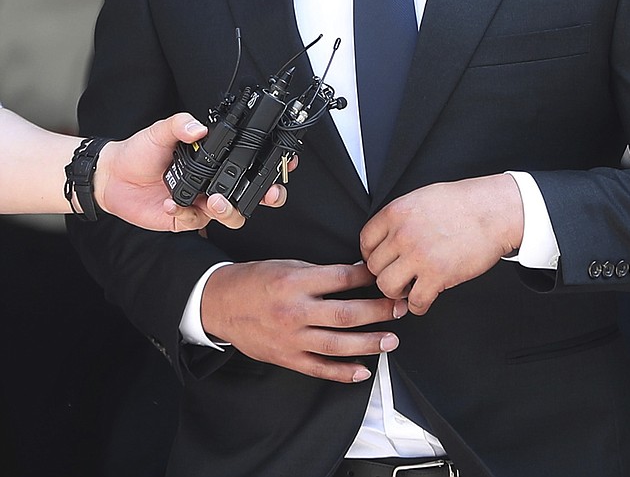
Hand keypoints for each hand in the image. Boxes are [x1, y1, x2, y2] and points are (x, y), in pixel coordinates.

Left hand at [93, 113, 291, 230]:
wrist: (113, 178)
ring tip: (212, 200)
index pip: (250, 160)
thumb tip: (199, 128)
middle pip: (253, 192)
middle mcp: (215, 180)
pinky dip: (185, 213)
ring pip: (233, 213)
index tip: (287, 162)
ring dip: (228, 209)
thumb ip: (180, 124)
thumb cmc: (140, 151)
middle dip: (268, 195)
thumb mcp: (160, 131)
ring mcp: (203, 201)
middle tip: (270, 193)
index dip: (273, 164)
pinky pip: (197, 221)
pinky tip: (171, 203)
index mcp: (215, 157)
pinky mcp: (187, 218)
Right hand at [201, 259, 406, 382]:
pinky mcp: (286, 358)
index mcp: (296, 281)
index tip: (386, 277)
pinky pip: (318, 368)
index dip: (368, 277)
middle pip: (346, 313)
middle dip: (378, 311)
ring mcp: (291, 337)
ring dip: (368, 343)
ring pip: (337, 344)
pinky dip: (342, 372)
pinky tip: (363, 371)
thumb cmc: (256, 279)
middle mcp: (295, 310)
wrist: (220, 303)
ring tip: (391, 340)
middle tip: (399, 309)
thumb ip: (319, 273)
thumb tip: (356, 273)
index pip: (341, 278)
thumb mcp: (288, 265)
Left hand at [360, 174, 523, 314]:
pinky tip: (426, 297)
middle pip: (374, 266)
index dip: (371, 254)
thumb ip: (401, 217)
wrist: (494, 211)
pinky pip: (416, 302)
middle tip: (398, 275)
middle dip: (386, 273)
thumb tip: (387, 236)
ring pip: (387, 286)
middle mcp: (403, 234)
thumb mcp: (423, 197)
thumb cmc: (464, 202)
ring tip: (410, 287)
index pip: (365, 241)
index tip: (380, 260)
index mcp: (397, 212)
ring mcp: (419, 256)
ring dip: (398, 291)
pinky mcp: (437, 275)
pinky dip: (419, 305)